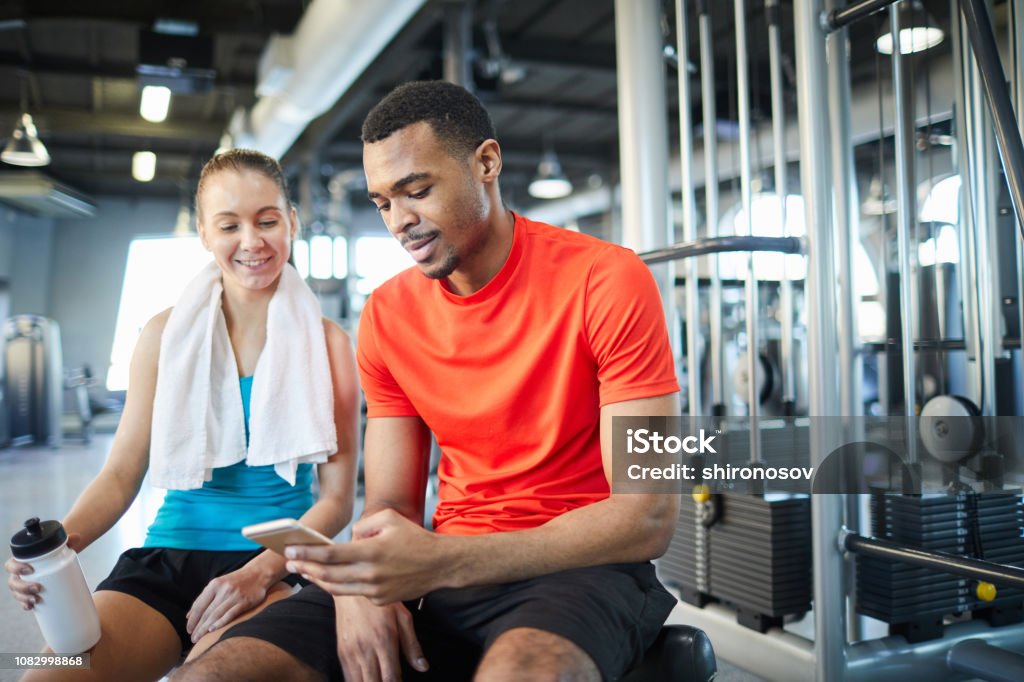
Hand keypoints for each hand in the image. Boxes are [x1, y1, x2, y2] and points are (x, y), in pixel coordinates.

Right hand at [5, 532, 81, 610]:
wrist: (56, 560)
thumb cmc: (54, 552)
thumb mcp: (59, 546)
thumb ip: (67, 541)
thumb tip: (77, 537)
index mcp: (20, 561)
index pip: (11, 565)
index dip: (16, 568)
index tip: (30, 570)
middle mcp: (18, 574)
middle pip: (13, 582)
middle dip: (23, 587)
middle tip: (38, 588)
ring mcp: (22, 585)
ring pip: (17, 593)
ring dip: (24, 598)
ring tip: (36, 599)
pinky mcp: (28, 594)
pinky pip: (23, 602)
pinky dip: (26, 605)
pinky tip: (31, 607)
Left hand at [186, 566, 269, 641]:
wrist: (258, 574)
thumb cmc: (235, 581)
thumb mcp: (218, 584)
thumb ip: (204, 598)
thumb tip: (189, 616)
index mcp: (214, 585)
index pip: (199, 605)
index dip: (192, 619)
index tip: (188, 630)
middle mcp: (223, 589)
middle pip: (207, 612)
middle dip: (198, 627)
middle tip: (192, 639)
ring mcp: (234, 595)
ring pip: (216, 614)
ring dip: (205, 628)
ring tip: (199, 639)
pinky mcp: (244, 601)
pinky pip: (230, 614)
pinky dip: (220, 622)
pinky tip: (213, 630)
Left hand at [286, 509, 443, 603]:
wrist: (440, 565)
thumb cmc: (415, 538)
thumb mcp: (390, 519)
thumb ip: (364, 525)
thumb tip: (348, 539)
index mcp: (372, 551)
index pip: (331, 555)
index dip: (308, 553)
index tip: (290, 551)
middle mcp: (372, 574)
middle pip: (329, 574)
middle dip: (305, 568)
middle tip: (289, 563)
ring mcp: (376, 590)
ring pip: (338, 588)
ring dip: (317, 580)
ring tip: (304, 572)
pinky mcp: (381, 601)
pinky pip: (355, 592)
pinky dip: (340, 584)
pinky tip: (329, 578)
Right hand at [334, 595, 427, 681]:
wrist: (352, 586)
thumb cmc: (379, 599)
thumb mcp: (403, 617)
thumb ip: (412, 645)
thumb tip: (422, 667)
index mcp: (383, 642)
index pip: (391, 679)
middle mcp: (365, 651)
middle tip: (391, 681)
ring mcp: (350, 653)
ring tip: (378, 680)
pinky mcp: (341, 652)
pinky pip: (347, 676)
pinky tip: (366, 679)